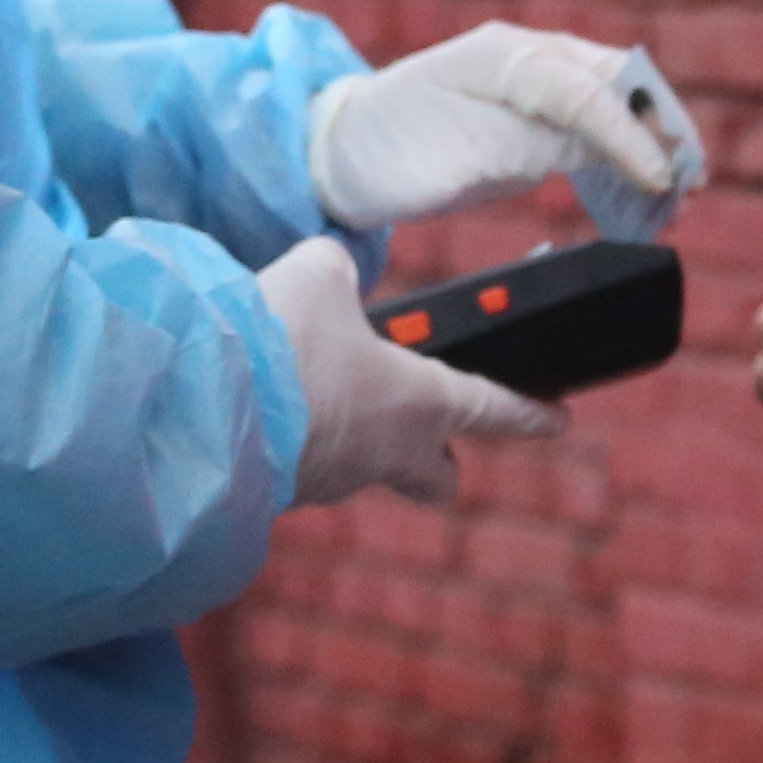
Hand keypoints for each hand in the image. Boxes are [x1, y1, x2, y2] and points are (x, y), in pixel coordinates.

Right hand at [259, 234, 563, 509]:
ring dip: (355, 441)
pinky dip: (299, 443)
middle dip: (440, 460)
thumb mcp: (316, 277)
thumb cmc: (282, 342)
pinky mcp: (284, 495)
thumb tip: (328, 268)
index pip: (493, 408)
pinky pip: (308, 469)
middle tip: (429, 433)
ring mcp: (334, 481)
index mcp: (421, 402)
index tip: (559, 419)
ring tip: (312, 391)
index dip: (529, 413)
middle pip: (438, 477)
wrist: (203, 413)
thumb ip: (335, 270)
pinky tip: (267, 409)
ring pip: (366, 471)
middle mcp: (387, 453)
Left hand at [307, 25, 707, 238]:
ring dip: (652, 150)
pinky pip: (597, 134)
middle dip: (660, 132)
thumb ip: (523, 143)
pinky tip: (646, 196)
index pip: (587, 89)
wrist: (348, 152)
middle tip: (690, 184)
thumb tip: (594, 145)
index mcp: (508, 54)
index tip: (659, 177)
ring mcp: (538, 89)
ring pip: (617, 111)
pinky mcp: (538, 122)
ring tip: (678, 197)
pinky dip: (627, 162)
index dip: (629, 134)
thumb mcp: (451, 152)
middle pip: (619, 87)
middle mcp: (531, 60)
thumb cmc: (389, 145)